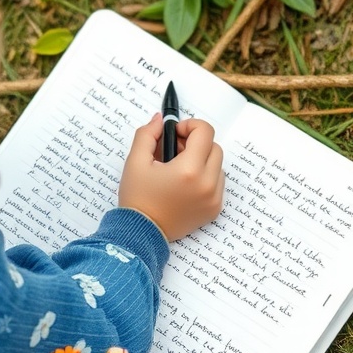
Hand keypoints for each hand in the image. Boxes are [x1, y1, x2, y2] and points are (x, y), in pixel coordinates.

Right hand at [118, 113, 223, 240]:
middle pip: (214, 147)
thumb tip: (160, 120)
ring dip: (202, 160)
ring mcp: (213, 198)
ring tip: (179, 169)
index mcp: (189, 170)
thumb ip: (147, 134)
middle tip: (175, 151)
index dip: (189, 126)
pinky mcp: (214, 209)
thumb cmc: (138, 198)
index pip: (205, 132)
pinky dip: (205, 178)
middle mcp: (207, 184)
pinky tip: (185, 184)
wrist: (141, 232)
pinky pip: (217, 183)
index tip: (176, 133)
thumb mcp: (135, 161)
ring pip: (217, 165)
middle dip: (196, 143)